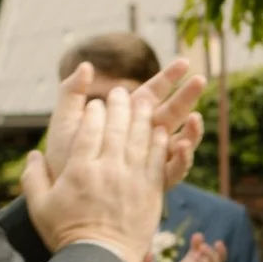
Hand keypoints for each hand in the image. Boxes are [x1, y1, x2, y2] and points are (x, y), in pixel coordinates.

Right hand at [22, 83, 170, 261]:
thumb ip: (33, 177)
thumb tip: (32, 155)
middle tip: (120, 92)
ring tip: (142, 101)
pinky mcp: (152, 190)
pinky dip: (159, 141)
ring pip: (140, 137)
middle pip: (117, 126)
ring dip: (142, 115)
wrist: (100, 261)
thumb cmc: (66, 234)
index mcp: (80, 169)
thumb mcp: (39, 206)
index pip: (89, 129)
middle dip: (119, 105)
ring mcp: (133, 178)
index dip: (93, 112)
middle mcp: (108, 169)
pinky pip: (157, 157)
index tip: (95, 103)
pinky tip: (160, 130)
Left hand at [42, 56, 205, 193]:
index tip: (184, 62)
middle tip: (200, 80)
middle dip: (188, 96)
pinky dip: (181, 159)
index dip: (169, 77)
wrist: (62, 198)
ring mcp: (150, 160)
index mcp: (126, 119)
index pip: (153, 93)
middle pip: (172, 113)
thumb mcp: (64, 122)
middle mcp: (142, 138)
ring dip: (191, 130)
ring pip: (179, 141)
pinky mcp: (152, 183)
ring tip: (195, 119)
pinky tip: (182, 147)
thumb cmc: (62, 158)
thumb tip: (85, 65)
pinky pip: (173, 169)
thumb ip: (71, 94)